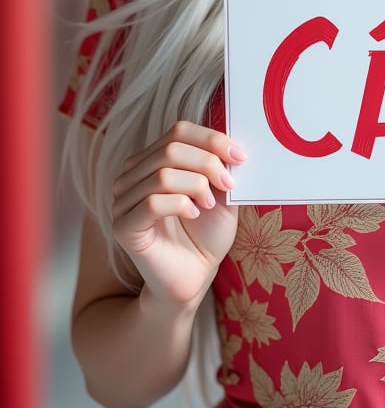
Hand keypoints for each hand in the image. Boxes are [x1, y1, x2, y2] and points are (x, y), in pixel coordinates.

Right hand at [112, 121, 246, 308]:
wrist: (195, 276)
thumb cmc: (206, 233)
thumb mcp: (220, 192)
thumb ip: (220, 167)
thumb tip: (230, 144)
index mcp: (153, 159)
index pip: (179, 131)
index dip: (212, 139)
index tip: (240, 157)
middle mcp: (132, 175)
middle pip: (171, 148)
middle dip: (208, 163)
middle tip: (228, 185)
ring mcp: (123, 200)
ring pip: (162, 174)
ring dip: (197, 186)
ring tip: (208, 204)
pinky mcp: (123, 226)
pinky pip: (152, 202)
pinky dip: (181, 204)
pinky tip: (193, 214)